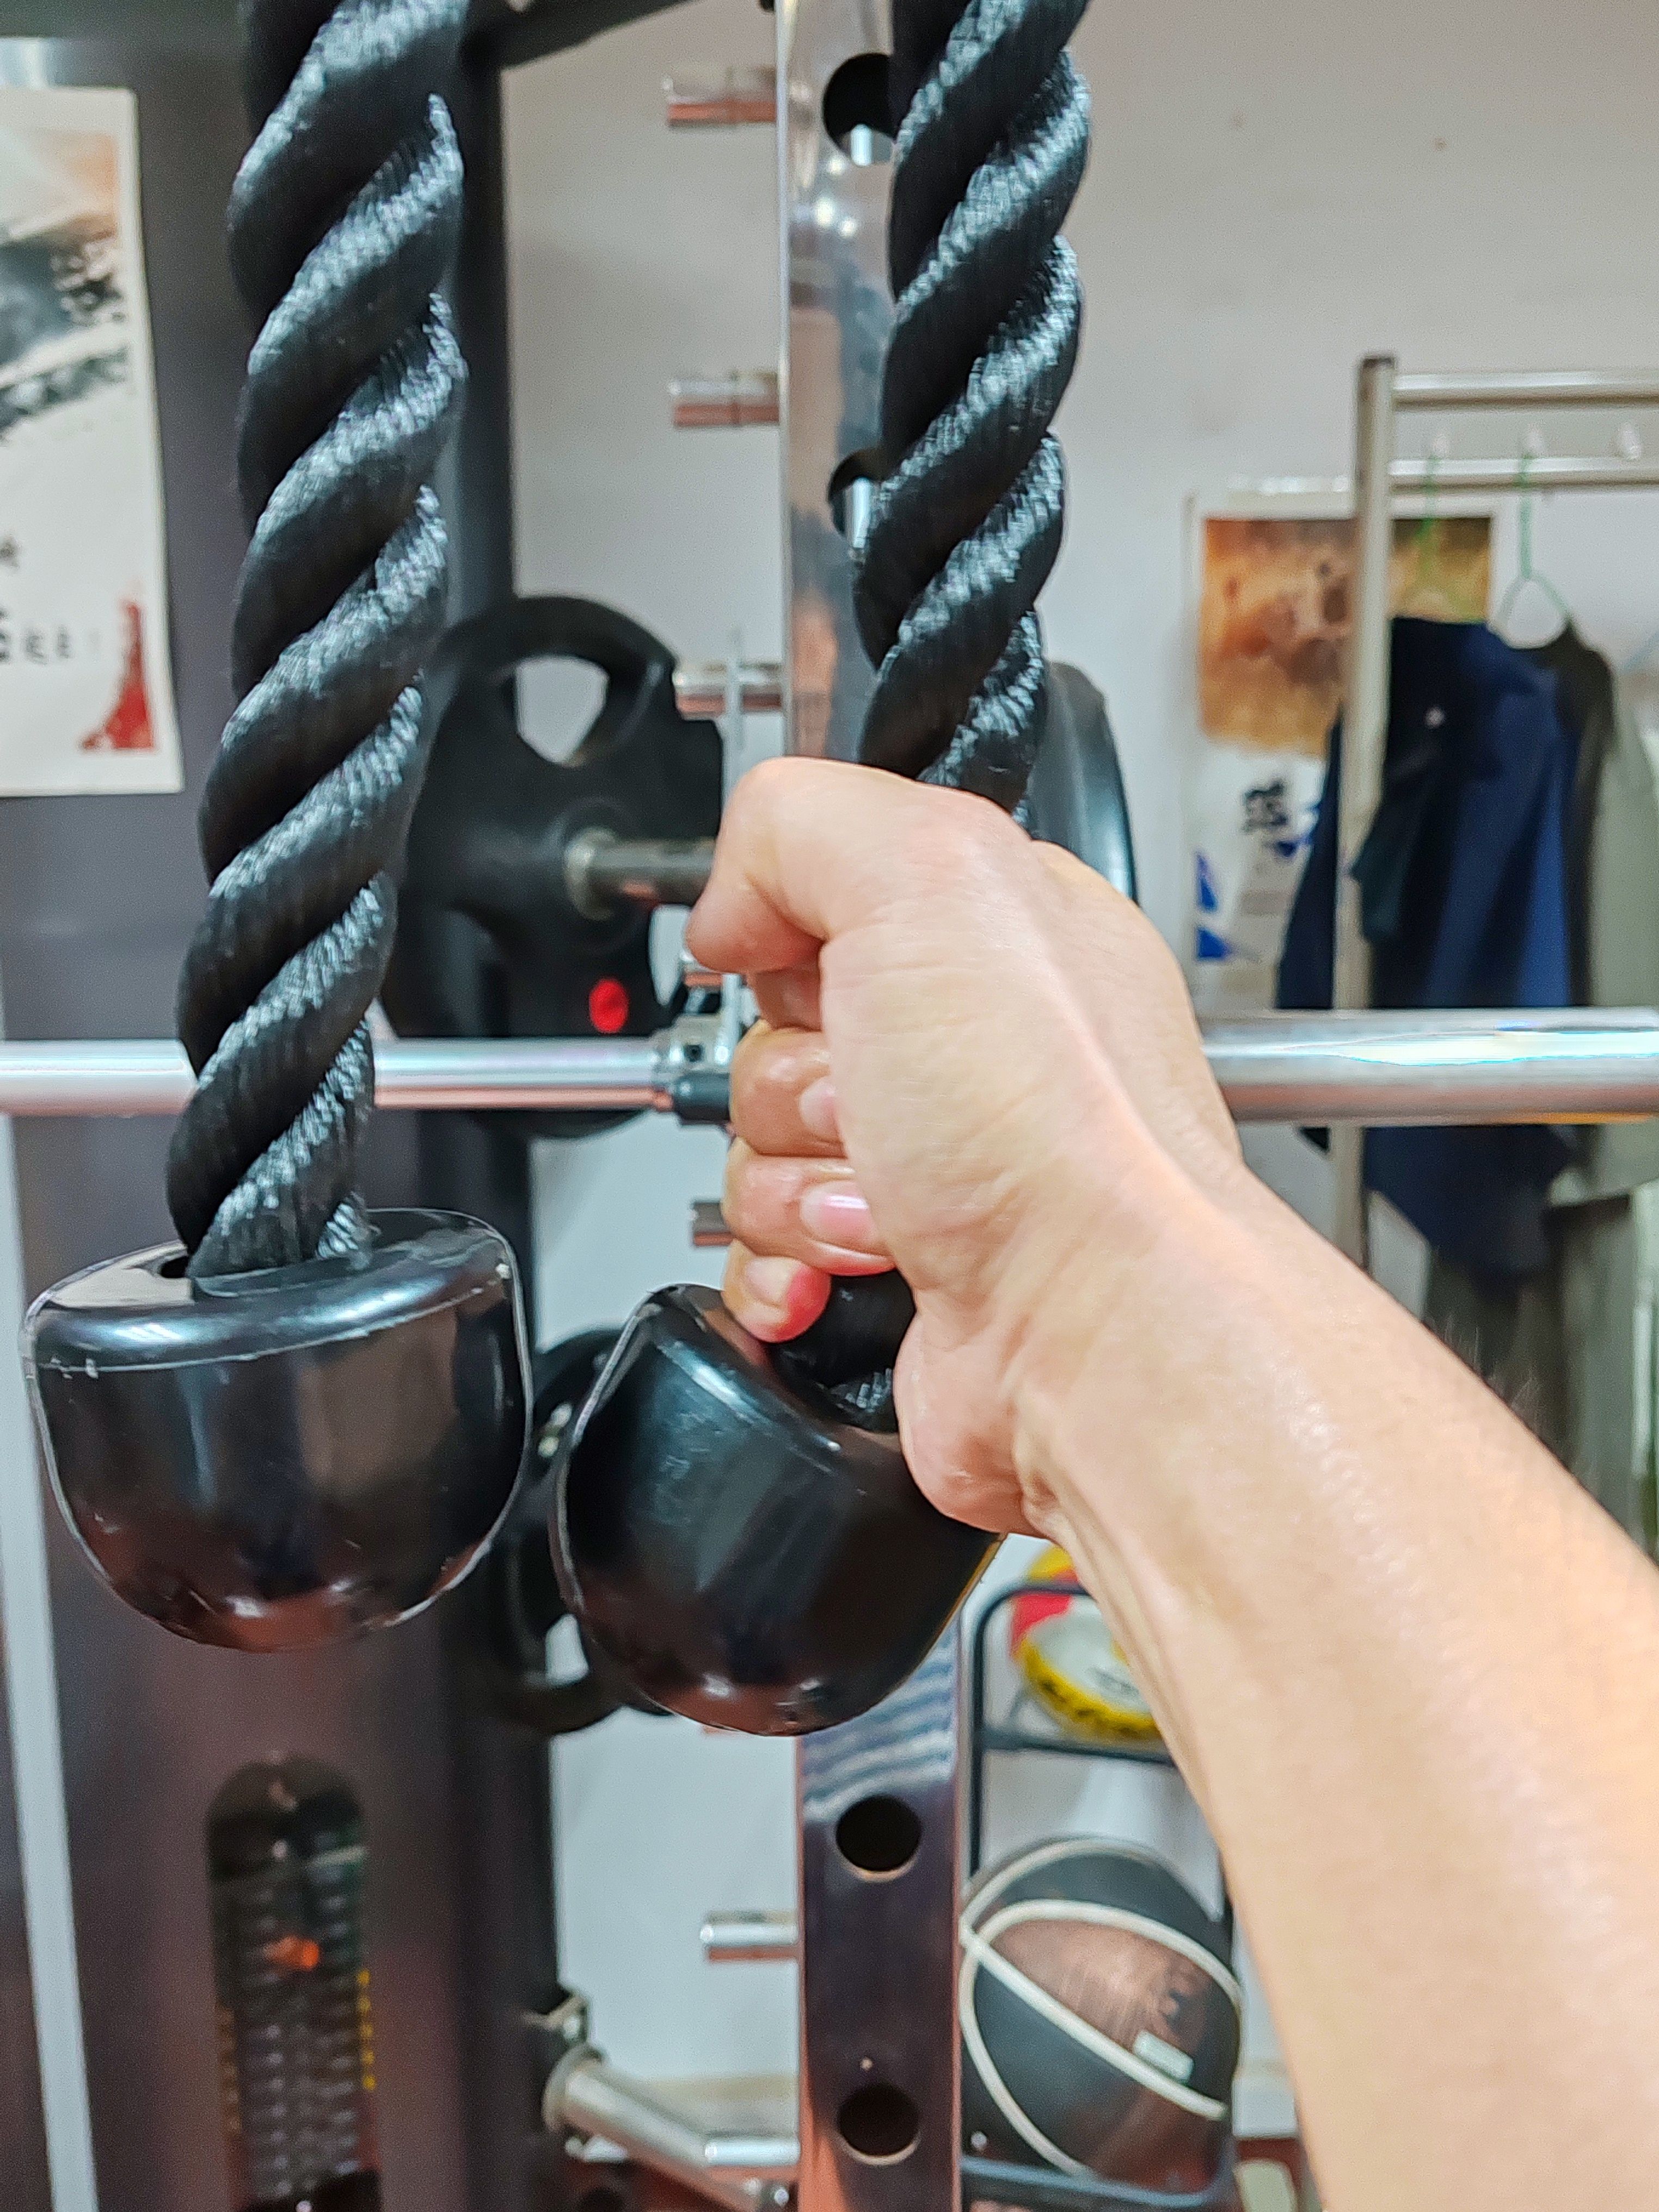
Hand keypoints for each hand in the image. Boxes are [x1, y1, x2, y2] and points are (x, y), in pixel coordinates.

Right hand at [686, 757, 1246, 1535]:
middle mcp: (974, 1054)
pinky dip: (783, 1269)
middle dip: (790, 1083)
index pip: (825, 899)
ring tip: (887, 1201)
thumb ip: (803, 824)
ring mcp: (937, 1171)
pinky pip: (767, 1256)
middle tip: (872, 1103)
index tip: (823, 975)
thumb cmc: (1063, 1132)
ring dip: (791, 1184)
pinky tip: (849, 1271)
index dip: (795, 942)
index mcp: (999, 937)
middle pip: (773, 1037)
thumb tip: (731, 905)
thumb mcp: (928, 875)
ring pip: (760, 1152)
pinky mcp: (894, 1273)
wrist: (1096, 1332)